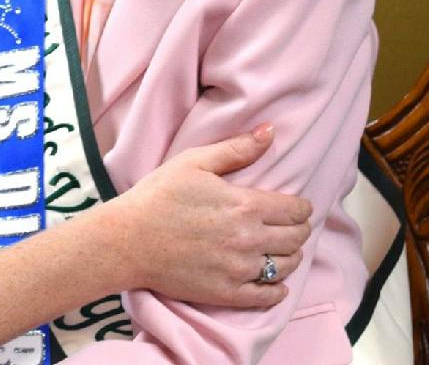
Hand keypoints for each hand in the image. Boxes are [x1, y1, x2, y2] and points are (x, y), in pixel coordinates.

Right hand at [113, 124, 312, 308]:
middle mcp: (249, 239)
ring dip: (290, 256)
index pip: (295, 210)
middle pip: (296, 238)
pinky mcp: (227, 293)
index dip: (302, 208)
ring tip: (282, 250)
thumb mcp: (193, 162)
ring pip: (286, 266)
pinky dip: (278, 289)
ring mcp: (239, 269)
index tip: (297, 207)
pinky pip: (267, 296)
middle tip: (291, 227)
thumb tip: (269, 131)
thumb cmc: (157, 196)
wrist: (127, 239)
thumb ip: (236, 149)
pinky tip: (275, 283)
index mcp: (245, 205)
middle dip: (299, 230)